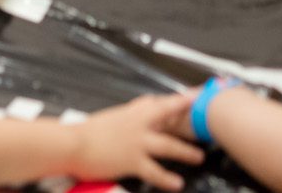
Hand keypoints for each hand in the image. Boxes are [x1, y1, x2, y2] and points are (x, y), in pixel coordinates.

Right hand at [68, 93, 201, 192]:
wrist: (73, 144)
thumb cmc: (90, 131)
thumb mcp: (116, 114)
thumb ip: (135, 108)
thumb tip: (149, 101)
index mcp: (135, 113)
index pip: (164, 103)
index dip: (183, 101)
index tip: (198, 97)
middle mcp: (140, 125)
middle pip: (172, 123)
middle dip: (191, 126)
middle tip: (208, 128)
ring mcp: (138, 143)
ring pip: (168, 146)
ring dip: (186, 152)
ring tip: (199, 157)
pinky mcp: (132, 161)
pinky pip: (154, 171)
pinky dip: (167, 178)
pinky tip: (177, 183)